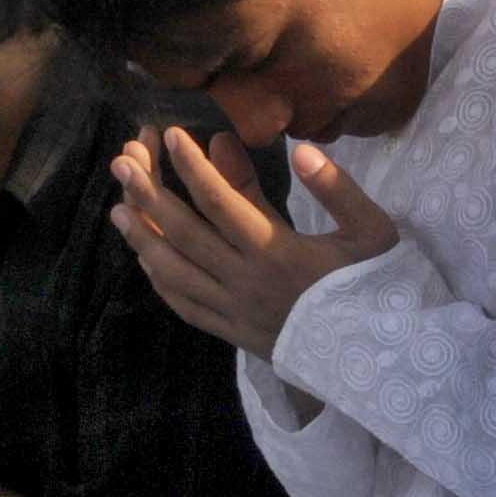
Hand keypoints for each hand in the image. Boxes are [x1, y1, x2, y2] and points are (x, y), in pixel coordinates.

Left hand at [110, 128, 401, 357]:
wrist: (379, 360)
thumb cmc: (377, 289)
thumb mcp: (372, 232)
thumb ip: (337, 189)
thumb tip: (298, 149)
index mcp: (279, 251)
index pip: (222, 202)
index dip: (192, 167)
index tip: (170, 136)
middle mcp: (247, 280)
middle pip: (185, 233)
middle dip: (149, 194)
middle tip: (121, 160)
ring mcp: (235, 310)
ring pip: (175, 271)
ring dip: (142, 238)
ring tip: (117, 208)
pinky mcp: (233, 332)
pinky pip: (186, 306)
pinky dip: (160, 281)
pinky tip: (146, 260)